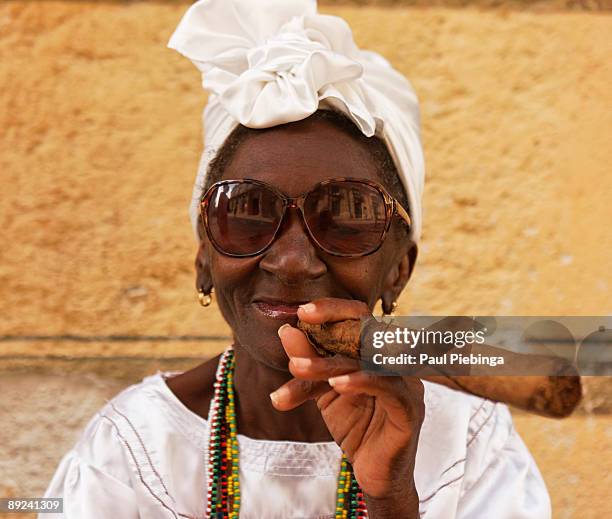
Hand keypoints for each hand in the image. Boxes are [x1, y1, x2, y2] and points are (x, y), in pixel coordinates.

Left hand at [271, 297, 423, 511]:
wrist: (373, 476)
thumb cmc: (354, 427)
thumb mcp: (324, 390)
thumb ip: (310, 361)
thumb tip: (287, 331)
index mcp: (377, 352)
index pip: (359, 317)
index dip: (332, 310)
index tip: (301, 312)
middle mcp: (394, 362)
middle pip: (364, 331)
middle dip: (328, 326)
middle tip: (294, 329)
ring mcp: (406, 384)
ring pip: (368, 360)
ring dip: (328, 362)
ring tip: (296, 367)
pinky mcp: (410, 410)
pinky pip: (388, 388)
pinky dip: (360, 382)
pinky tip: (335, 384)